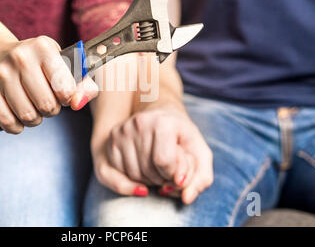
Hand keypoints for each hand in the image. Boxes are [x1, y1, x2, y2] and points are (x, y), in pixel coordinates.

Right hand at [0, 35, 97, 132]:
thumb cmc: (34, 63)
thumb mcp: (59, 64)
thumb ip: (81, 83)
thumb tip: (79, 103)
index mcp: (43, 47)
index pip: (65, 88)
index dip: (68, 98)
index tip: (62, 94)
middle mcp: (20, 57)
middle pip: (47, 104)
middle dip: (51, 110)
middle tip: (46, 102)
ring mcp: (0, 72)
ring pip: (28, 116)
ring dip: (34, 119)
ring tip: (32, 108)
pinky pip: (7, 122)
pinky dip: (16, 126)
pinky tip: (17, 116)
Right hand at [93, 105, 212, 203]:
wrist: (162, 117)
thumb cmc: (182, 138)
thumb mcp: (200, 154)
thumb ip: (201, 178)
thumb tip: (186, 198)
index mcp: (163, 121)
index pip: (164, 161)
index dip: (173, 174)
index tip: (178, 171)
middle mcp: (139, 122)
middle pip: (148, 170)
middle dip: (162, 179)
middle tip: (168, 170)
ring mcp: (123, 130)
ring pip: (133, 174)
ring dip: (148, 180)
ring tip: (157, 168)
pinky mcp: (112, 138)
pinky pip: (119, 172)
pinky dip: (133, 178)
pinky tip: (144, 167)